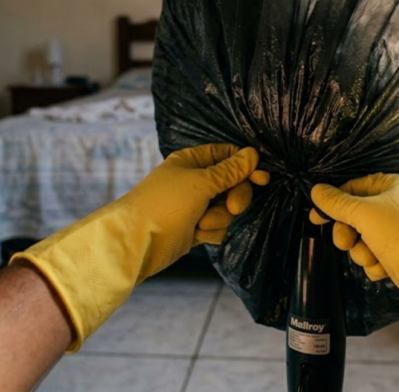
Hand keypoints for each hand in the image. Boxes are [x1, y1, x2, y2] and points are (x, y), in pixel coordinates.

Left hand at [13, 143, 267, 350]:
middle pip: (233, 184)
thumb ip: (230, 171)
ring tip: (202, 225)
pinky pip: (217, 227)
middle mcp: (194, 181)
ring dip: (220, 218)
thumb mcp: (200, 183)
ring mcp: (194, 206)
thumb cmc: (165, 204)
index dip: (247, 167)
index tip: (262, 180)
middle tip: (233, 208)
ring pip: (227, 209)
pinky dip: (212, 232)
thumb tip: (253, 154)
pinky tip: (199, 236)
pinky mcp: (194, 229)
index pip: (228, 156)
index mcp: (192, 161)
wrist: (136, 243)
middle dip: (235, 197)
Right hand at [311, 173, 398, 388]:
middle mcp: (397, 207)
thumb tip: (316, 190)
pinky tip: (382, 269)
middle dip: (348, 231)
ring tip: (371, 257)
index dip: (334, 202)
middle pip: (357, 216)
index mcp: (392, 186)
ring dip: (362, 250)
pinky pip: (377, 258)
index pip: (354, 187)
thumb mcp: (366, 213)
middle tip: (345, 242)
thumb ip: (338, 203)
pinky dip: (375, 264)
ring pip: (365, 240)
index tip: (316, 218)